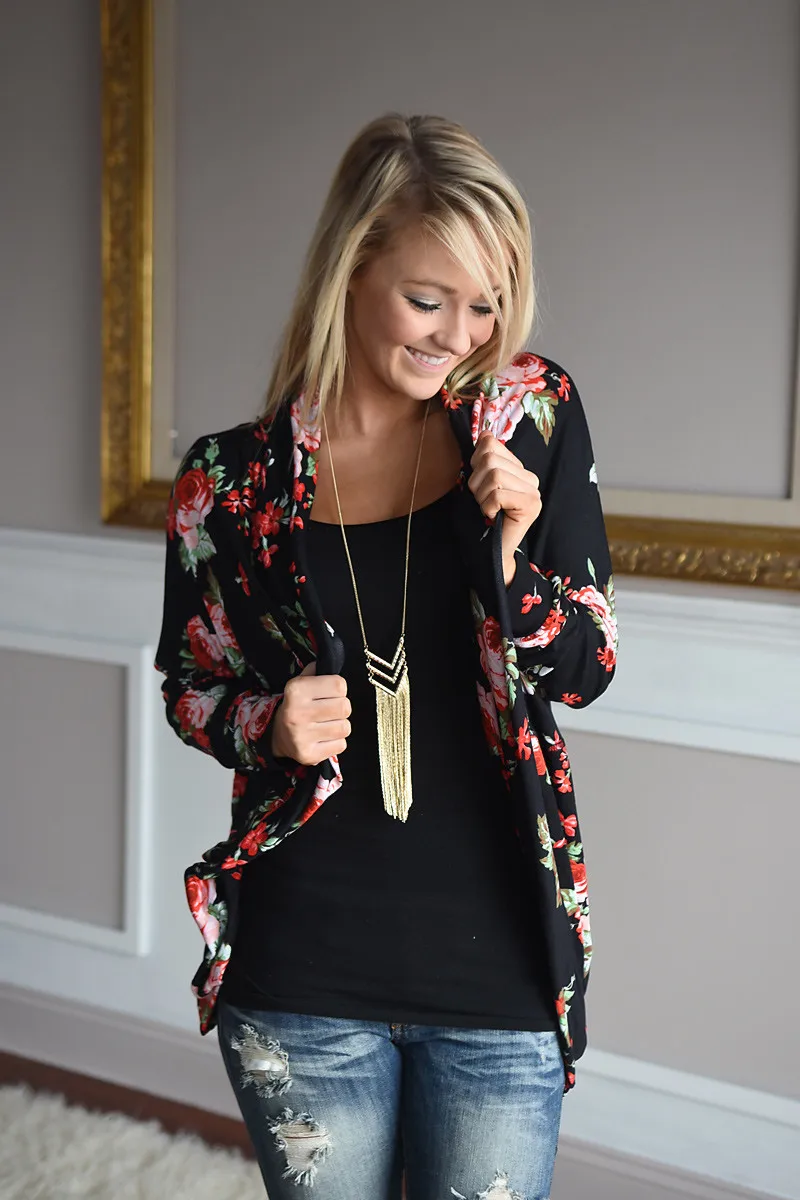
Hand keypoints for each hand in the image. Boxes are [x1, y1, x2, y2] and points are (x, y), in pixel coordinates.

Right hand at [270, 662, 351, 764]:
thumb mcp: (300, 683)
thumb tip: (329, 660)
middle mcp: (297, 712)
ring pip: (345, 728)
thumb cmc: (296, 705)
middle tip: (329, 710)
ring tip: (326, 724)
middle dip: (341, 708)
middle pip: (345, 707)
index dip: (338, 689)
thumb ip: (316, 671)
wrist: (277, 735)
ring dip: (339, 726)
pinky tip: (323, 737)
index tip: (329, 693)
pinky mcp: (309, 755)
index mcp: (296, 690)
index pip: (339, 685)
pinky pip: (341, 745)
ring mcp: (302, 736)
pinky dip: (336, 742)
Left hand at [469, 430, 541, 584]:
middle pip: (489, 458)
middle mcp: (529, 477)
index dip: (475, 464)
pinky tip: (492, 516)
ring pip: (494, 475)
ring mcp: (533, 490)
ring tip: (488, 509)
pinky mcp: (531, 505)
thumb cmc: (482, 520)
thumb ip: (482, 460)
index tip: (479, 485)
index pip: (490, 444)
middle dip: (476, 482)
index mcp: (517, 468)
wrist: (492, 552)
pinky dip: (487, 506)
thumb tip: (484, 434)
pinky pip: (498, 494)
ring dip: (481, 496)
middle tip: (482, 500)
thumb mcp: (478, 485)